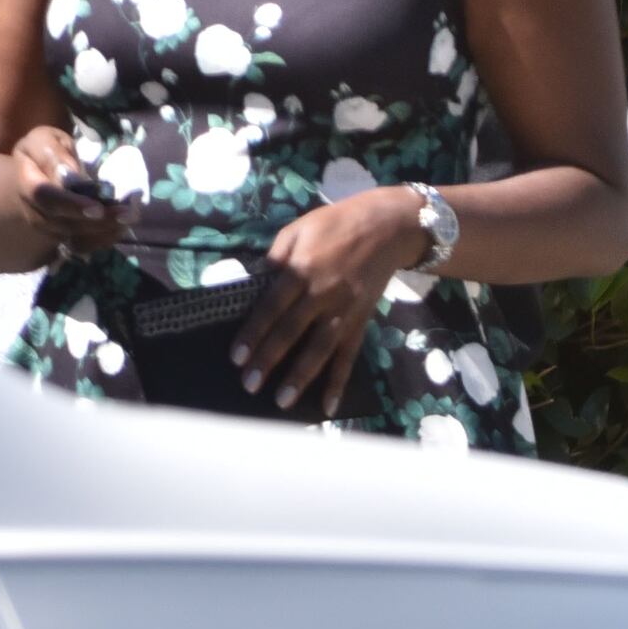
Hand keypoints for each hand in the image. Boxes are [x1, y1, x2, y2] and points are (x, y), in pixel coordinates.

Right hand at [8, 128, 129, 256]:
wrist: (41, 168)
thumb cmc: (47, 150)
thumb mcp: (45, 140)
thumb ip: (53, 155)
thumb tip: (69, 177)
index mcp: (28, 182)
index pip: (45, 198)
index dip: (71, 205)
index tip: (98, 208)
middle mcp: (34, 210)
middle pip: (62, 223)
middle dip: (98, 221)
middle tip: (127, 214)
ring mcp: (48, 225)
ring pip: (74, 237)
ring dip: (104, 231)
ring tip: (129, 218)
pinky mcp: (62, 234)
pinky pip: (81, 245)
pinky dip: (103, 239)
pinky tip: (121, 227)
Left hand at [234, 184, 432, 415]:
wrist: (390, 225)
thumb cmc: (336, 224)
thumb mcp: (298, 229)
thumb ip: (275, 258)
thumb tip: (253, 286)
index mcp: (302, 269)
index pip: (272, 307)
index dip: (254, 333)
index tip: (237, 358)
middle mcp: (323, 293)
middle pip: (293, 331)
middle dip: (270, 360)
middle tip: (250, 385)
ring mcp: (346, 309)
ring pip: (321, 348)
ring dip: (302, 376)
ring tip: (283, 400)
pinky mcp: (362, 319)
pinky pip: (350, 353)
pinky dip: (341, 379)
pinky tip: (329, 404)